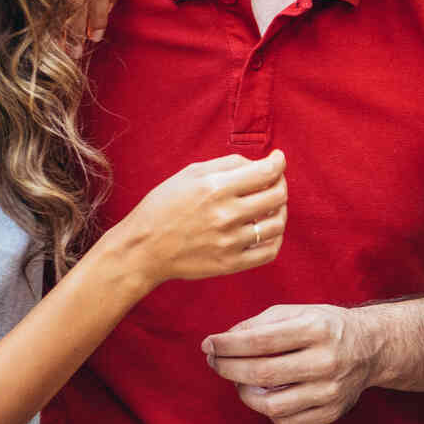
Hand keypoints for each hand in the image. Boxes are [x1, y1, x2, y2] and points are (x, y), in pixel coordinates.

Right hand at [108, 152, 287, 289]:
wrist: (143, 249)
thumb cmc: (163, 207)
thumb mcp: (189, 174)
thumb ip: (227, 164)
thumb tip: (260, 163)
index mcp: (215, 188)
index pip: (266, 173)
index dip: (279, 163)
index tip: (278, 159)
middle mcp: (226, 215)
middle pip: (277, 196)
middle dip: (281, 183)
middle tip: (275, 180)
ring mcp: (230, 242)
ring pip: (278, 223)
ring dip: (281, 210)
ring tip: (272, 205)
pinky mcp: (231, 263)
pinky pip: (269, 251)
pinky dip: (276, 237)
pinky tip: (268, 228)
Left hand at [201, 303, 375, 423]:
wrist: (372, 347)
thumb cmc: (327, 327)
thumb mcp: (299, 311)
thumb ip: (260, 323)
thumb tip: (224, 341)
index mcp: (318, 329)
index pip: (261, 341)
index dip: (228, 345)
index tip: (208, 344)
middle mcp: (327, 361)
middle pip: (262, 373)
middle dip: (227, 367)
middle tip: (214, 361)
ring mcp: (331, 391)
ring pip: (270, 405)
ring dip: (244, 393)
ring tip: (240, 379)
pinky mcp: (331, 412)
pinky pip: (284, 421)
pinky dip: (266, 409)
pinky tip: (265, 393)